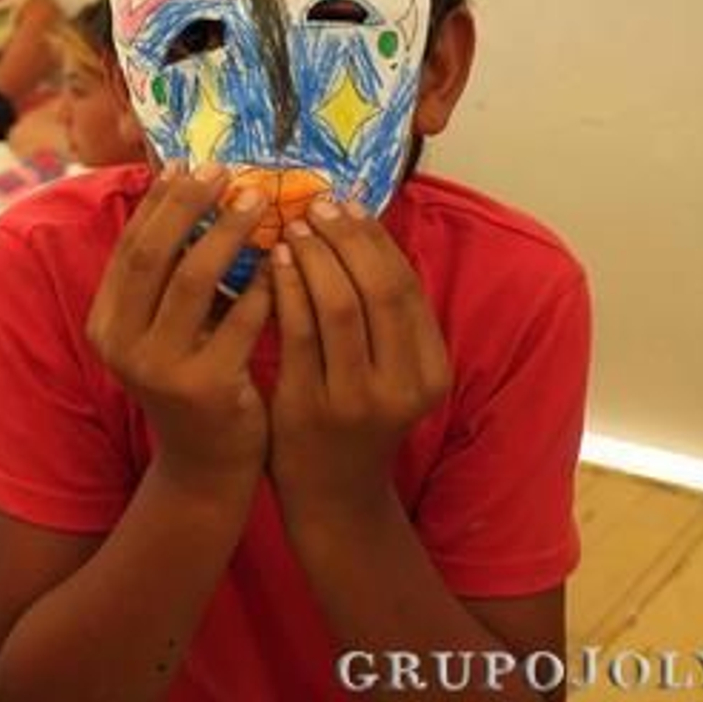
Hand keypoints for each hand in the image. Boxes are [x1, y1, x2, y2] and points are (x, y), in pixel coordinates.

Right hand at [86, 163, 274, 494]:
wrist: (209, 461)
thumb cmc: (195, 375)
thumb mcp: (169, 325)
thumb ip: (174, 272)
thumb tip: (196, 186)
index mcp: (106, 322)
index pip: (129, 246)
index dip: (160, 201)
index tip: (192, 164)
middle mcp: (120, 345)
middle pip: (152, 256)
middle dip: (189, 206)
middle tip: (226, 172)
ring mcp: (159, 369)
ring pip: (192, 282)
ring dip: (227, 234)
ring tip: (258, 203)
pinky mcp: (205, 389)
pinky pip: (239, 321)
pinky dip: (263, 285)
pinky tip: (285, 261)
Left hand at [268, 199, 450, 521]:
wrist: (332, 498)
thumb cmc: (354, 420)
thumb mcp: (388, 372)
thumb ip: (380, 315)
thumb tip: (356, 228)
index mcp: (431, 370)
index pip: (406, 285)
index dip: (375, 239)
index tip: (346, 203)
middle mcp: (404, 385)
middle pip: (380, 288)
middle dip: (347, 239)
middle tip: (317, 205)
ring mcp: (357, 400)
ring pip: (339, 306)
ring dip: (314, 257)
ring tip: (292, 227)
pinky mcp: (310, 408)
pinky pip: (297, 333)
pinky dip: (285, 289)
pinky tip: (271, 263)